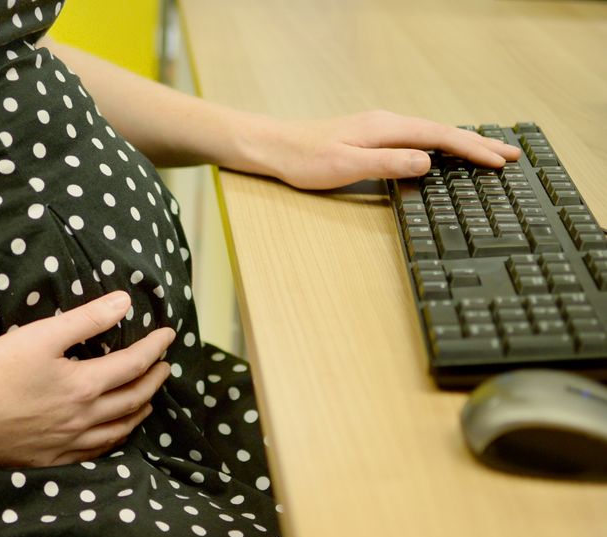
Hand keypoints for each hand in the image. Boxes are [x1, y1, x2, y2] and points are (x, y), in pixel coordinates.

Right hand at [0, 291, 173, 466]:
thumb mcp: (42, 335)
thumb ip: (86, 319)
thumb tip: (124, 303)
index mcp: (85, 385)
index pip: (134, 364)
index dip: (155, 348)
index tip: (168, 335)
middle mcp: (85, 417)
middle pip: (133, 399)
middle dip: (154, 380)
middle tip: (165, 367)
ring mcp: (69, 441)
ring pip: (119, 430)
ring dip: (139, 412)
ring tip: (149, 401)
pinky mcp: (52, 457)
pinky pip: (96, 451)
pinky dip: (115, 439)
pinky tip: (114, 434)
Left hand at [244, 109, 521, 189]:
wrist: (273, 148)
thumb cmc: (304, 160)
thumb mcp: (347, 165)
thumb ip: (388, 164)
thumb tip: (427, 162)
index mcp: (386, 128)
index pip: (441, 137)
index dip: (473, 150)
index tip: (500, 161)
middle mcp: (386, 123)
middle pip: (442, 132)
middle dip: (478, 144)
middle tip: (511, 155)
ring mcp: (379, 128)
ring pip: (431, 134)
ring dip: (462, 145)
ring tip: (489, 154)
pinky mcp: (370, 136)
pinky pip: (417, 138)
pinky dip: (440, 146)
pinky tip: (445, 154)